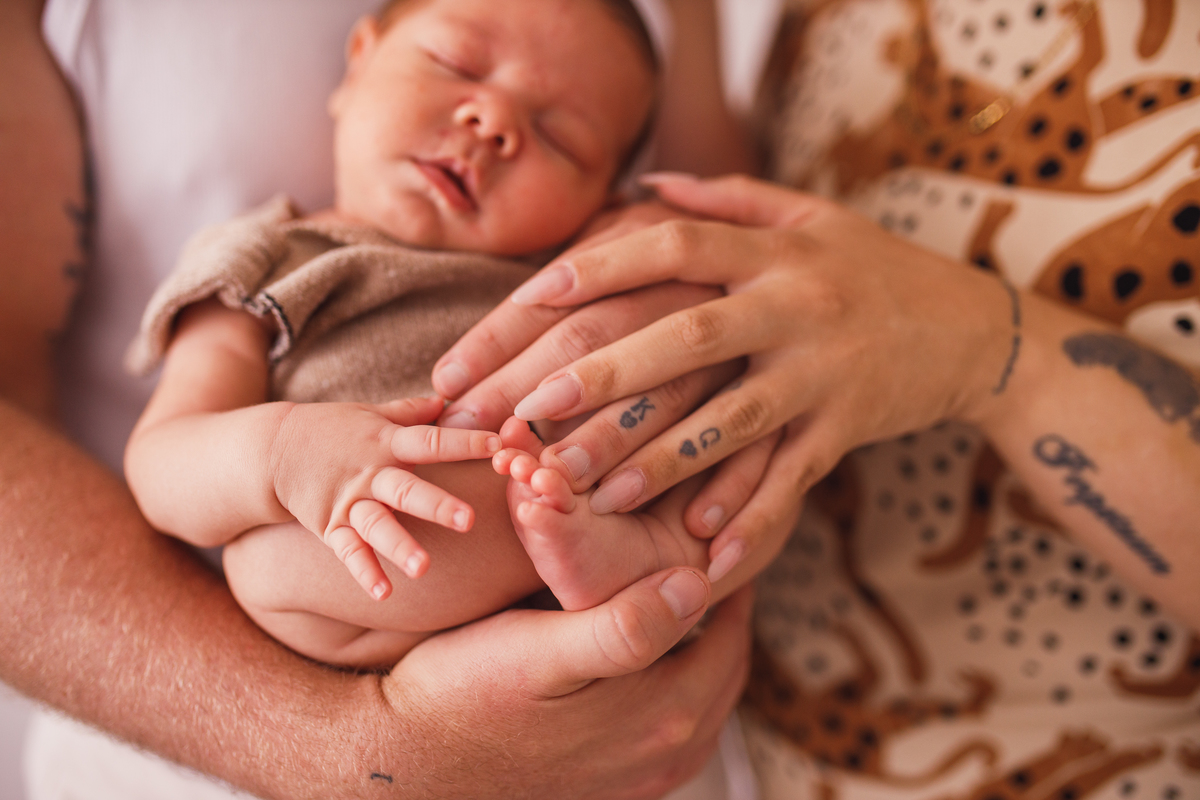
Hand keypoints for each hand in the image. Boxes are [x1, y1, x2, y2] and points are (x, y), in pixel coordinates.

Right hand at [270, 396, 500, 598]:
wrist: (272, 448)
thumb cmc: (332, 428)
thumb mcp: (371, 412)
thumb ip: (412, 410)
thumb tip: (449, 398)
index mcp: (387, 442)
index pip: (431, 441)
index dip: (465, 443)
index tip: (500, 446)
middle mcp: (370, 473)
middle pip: (406, 489)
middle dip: (437, 504)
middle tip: (469, 520)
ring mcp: (349, 502)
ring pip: (377, 525)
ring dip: (400, 547)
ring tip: (423, 568)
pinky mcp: (329, 526)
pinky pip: (348, 551)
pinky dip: (364, 572)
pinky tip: (383, 592)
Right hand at [373, 569, 753, 799]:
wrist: (409, 759)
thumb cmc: (466, 692)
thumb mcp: (541, 651)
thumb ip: (625, 626)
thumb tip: (697, 584)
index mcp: (664, 716)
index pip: (730, 631)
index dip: (726, 576)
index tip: (713, 530)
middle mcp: (667, 755)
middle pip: (724, 665)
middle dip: (720, 609)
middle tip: (701, 552)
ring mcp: (643, 777)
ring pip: (703, 698)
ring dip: (700, 646)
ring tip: (676, 593)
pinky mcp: (615, 786)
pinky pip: (672, 727)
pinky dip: (675, 682)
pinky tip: (644, 651)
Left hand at [497, 173, 1016, 578]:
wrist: (976, 328)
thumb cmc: (874, 268)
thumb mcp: (810, 216)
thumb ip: (727, 198)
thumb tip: (648, 180)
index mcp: (774, 250)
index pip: (675, 247)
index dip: (603, 266)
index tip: (533, 296)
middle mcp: (796, 305)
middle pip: (689, 335)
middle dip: (607, 374)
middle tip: (532, 408)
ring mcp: (824, 370)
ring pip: (733, 420)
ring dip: (662, 459)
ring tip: (595, 492)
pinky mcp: (851, 427)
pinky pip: (794, 477)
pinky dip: (754, 514)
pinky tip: (705, 545)